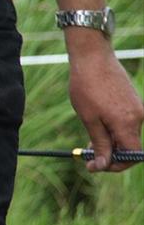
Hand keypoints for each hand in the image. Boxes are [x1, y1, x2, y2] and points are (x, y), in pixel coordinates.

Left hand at [67, 36, 143, 171]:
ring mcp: (138, 108)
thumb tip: (104, 165)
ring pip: (128, 135)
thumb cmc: (87, 87)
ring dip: (112, 143)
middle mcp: (138, 116)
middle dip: (111, 155)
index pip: (131, 156)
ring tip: (90, 142)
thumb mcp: (89, 119)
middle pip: (130, 147)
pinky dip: (114, 130)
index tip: (95, 166)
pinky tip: (98, 127)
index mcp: (128, 122)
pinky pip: (127, 123)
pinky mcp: (133, 101)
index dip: (115, 165)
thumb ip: (100, 143)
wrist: (93, 58)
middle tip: (89, 156)